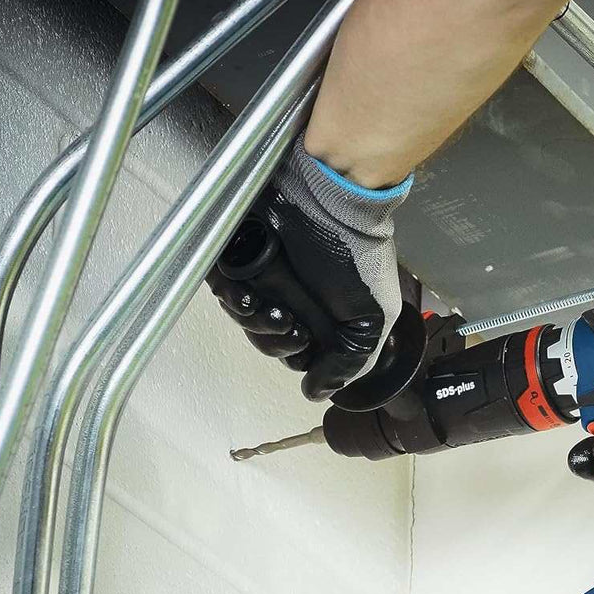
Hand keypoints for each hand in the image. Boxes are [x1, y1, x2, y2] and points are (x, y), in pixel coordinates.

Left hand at [208, 135, 411, 400]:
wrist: (334, 199)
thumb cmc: (357, 258)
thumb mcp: (371, 320)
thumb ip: (349, 362)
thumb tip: (318, 393)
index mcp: (325, 316)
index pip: (300, 354)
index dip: (299, 358)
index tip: (306, 343)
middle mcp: (294, 298)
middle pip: (268, 341)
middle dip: (275, 341)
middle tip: (291, 325)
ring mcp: (265, 278)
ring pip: (245, 319)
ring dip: (254, 323)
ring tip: (271, 310)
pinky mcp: (237, 257)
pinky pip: (221, 290)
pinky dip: (231, 300)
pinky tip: (247, 297)